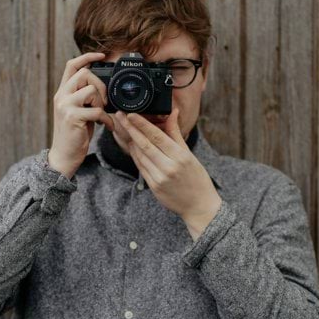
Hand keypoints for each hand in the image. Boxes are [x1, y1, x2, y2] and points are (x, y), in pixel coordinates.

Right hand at [49, 52, 115, 178]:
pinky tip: (106, 126)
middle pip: (84, 73)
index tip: (101, 56)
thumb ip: (83, 97)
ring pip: (90, 89)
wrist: (63, 156)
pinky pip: (97, 110)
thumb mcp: (77, 111)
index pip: (71, 65)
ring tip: (101, 115)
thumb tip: (100, 85)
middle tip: (104, 102)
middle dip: (100, 85)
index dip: (87, 56)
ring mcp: (65, 106)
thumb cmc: (74, 135)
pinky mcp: (73, 117)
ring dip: (101, 102)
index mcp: (62, 92)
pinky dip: (106, 119)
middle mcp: (61, 96)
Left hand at [113, 108, 221, 239]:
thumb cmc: (196, 177)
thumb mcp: (189, 154)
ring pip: (140, 155)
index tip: (130, 114)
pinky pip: (141, 167)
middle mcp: (169, 167)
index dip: (141, 124)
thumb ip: (176, 133)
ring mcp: (159, 178)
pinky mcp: (154, 186)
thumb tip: (173, 112)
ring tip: (124, 128)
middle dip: (130, 129)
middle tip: (119, 116)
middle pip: (144, 144)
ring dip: (131, 141)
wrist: (199, 205)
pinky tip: (132, 146)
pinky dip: (135, 155)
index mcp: (180, 156)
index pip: (156, 136)